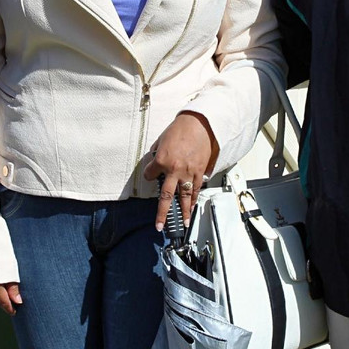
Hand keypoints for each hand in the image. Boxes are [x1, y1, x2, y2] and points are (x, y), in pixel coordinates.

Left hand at [142, 112, 217, 230]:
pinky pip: (196, 189)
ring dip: (183, 212)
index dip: (148, 174)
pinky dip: (194, 199)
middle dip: (161, 213)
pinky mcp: (199, 172)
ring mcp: (187, 173)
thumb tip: (155, 160)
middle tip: (158, 224)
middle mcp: (174, 170)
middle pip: (165, 196)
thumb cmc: (180, 128)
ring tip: (183, 223)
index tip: (149, 175)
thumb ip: (158, 153)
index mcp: (161, 160)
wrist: (200, 124)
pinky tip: (192, 207)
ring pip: (184, 197)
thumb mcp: (162, 139)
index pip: (149, 174)